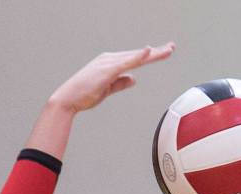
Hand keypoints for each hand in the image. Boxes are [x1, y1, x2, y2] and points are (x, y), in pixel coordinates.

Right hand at [48, 43, 174, 113]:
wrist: (68, 99)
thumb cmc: (84, 95)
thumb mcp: (107, 89)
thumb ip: (120, 83)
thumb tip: (134, 79)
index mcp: (110, 63)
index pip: (134, 59)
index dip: (150, 56)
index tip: (163, 52)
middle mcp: (110, 59)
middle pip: (137, 55)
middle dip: (156, 52)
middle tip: (172, 47)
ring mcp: (108, 63)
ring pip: (135, 57)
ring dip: (152, 53)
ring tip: (168, 50)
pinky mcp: (107, 70)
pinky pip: (127, 62)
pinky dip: (138, 56)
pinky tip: (149, 51)